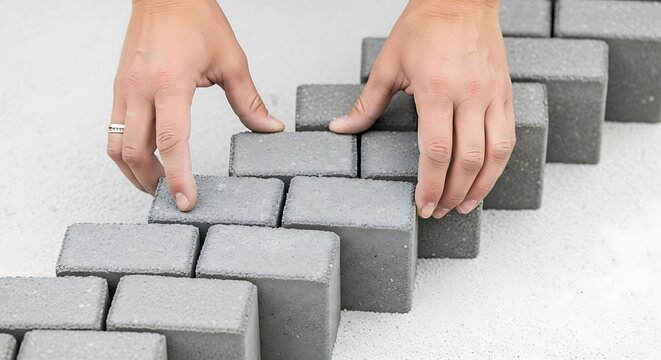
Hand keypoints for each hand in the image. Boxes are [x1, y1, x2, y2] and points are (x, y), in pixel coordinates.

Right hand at [107, 0, 283, 210]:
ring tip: (157, 185)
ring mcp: (124, 89)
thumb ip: (249, 101)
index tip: (186, 201)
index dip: (178, 177)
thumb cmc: (194, 17)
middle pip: (135, 153)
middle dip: (152, 183)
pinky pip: (114, 130)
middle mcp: (140, 89)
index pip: (170, 143)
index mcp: (170, 83)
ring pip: (116, 146)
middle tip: (172, 198)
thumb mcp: (231, 60)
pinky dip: (127, 152)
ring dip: (134, 172)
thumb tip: (268, 127)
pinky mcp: (119, 87)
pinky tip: (145, 158)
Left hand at [330, 0, 514, 218]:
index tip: (423, 205)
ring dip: (481, 187)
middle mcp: (469, 95)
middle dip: (453, 194)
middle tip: (440, 210)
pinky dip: (498, 164)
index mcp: (436, 89)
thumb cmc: (424, 26)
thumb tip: (342, 128)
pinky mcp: (506, 94)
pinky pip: (509, 137)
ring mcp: (492, 95)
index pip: (435, 151)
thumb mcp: (388, 64)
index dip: (430, 185)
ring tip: (465, 206)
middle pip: (466, 160)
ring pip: (495, 154)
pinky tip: (486, 178)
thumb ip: (368, 104)